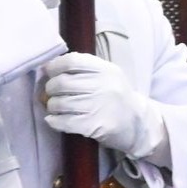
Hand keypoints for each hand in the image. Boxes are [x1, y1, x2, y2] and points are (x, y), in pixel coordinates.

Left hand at [43, 52, 166, 158]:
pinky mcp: (95, 126)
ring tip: (55, 107)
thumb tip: (48, 67)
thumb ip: (84, 69)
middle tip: (51, 93)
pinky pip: (64, 122)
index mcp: (107, 70)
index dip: (55, 66)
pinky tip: (55, 120)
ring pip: (60, 103)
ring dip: (52, 106)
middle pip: (62, 83)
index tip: (50, 72)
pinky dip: (54, 121)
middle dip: (50, 88)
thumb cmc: (117, 98)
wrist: (138, 124)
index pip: (72, 61)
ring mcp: (100, 106)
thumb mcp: (108, 76)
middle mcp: (104, 86)